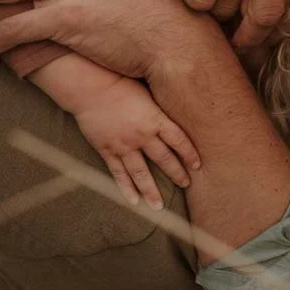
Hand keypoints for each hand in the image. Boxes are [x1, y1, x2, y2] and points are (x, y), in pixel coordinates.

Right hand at [72, 75, 200, 208]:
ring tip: (158, 206)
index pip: (179, 141)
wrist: (91, 86)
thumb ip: (159, 108)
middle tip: (186, 185)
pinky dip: (126, 188)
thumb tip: (177, 112)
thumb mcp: (147, 92)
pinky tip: (133, 201)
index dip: (189, 154)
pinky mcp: (107, 149)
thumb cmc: (121, 83)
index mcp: (155, 119)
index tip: (197, 166)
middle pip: (164, 159)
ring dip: (151, 191)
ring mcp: (124, 145)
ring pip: (141, 173)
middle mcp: (142, 135)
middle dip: (177, 173)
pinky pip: (119, 173)